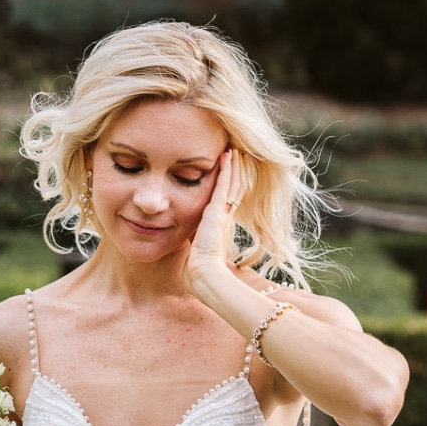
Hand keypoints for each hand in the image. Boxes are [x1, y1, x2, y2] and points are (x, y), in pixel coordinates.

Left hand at [184, 148, 244, 297]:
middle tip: (239, 155)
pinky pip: (223, 185)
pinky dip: (226, 170)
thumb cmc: (199, 271)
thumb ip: (194, 245)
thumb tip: (187, 248)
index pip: (229, 200)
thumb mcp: (196, 253)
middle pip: (234, 188)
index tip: (233, 173)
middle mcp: (225, 217)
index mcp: (220, 226)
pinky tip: (227, 156)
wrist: (204, 275)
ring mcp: (222, 213)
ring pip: (231, 183)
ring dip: (234, 166)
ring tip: (235, 150)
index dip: (232, 185)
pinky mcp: (217, 211)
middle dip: (236, 172)